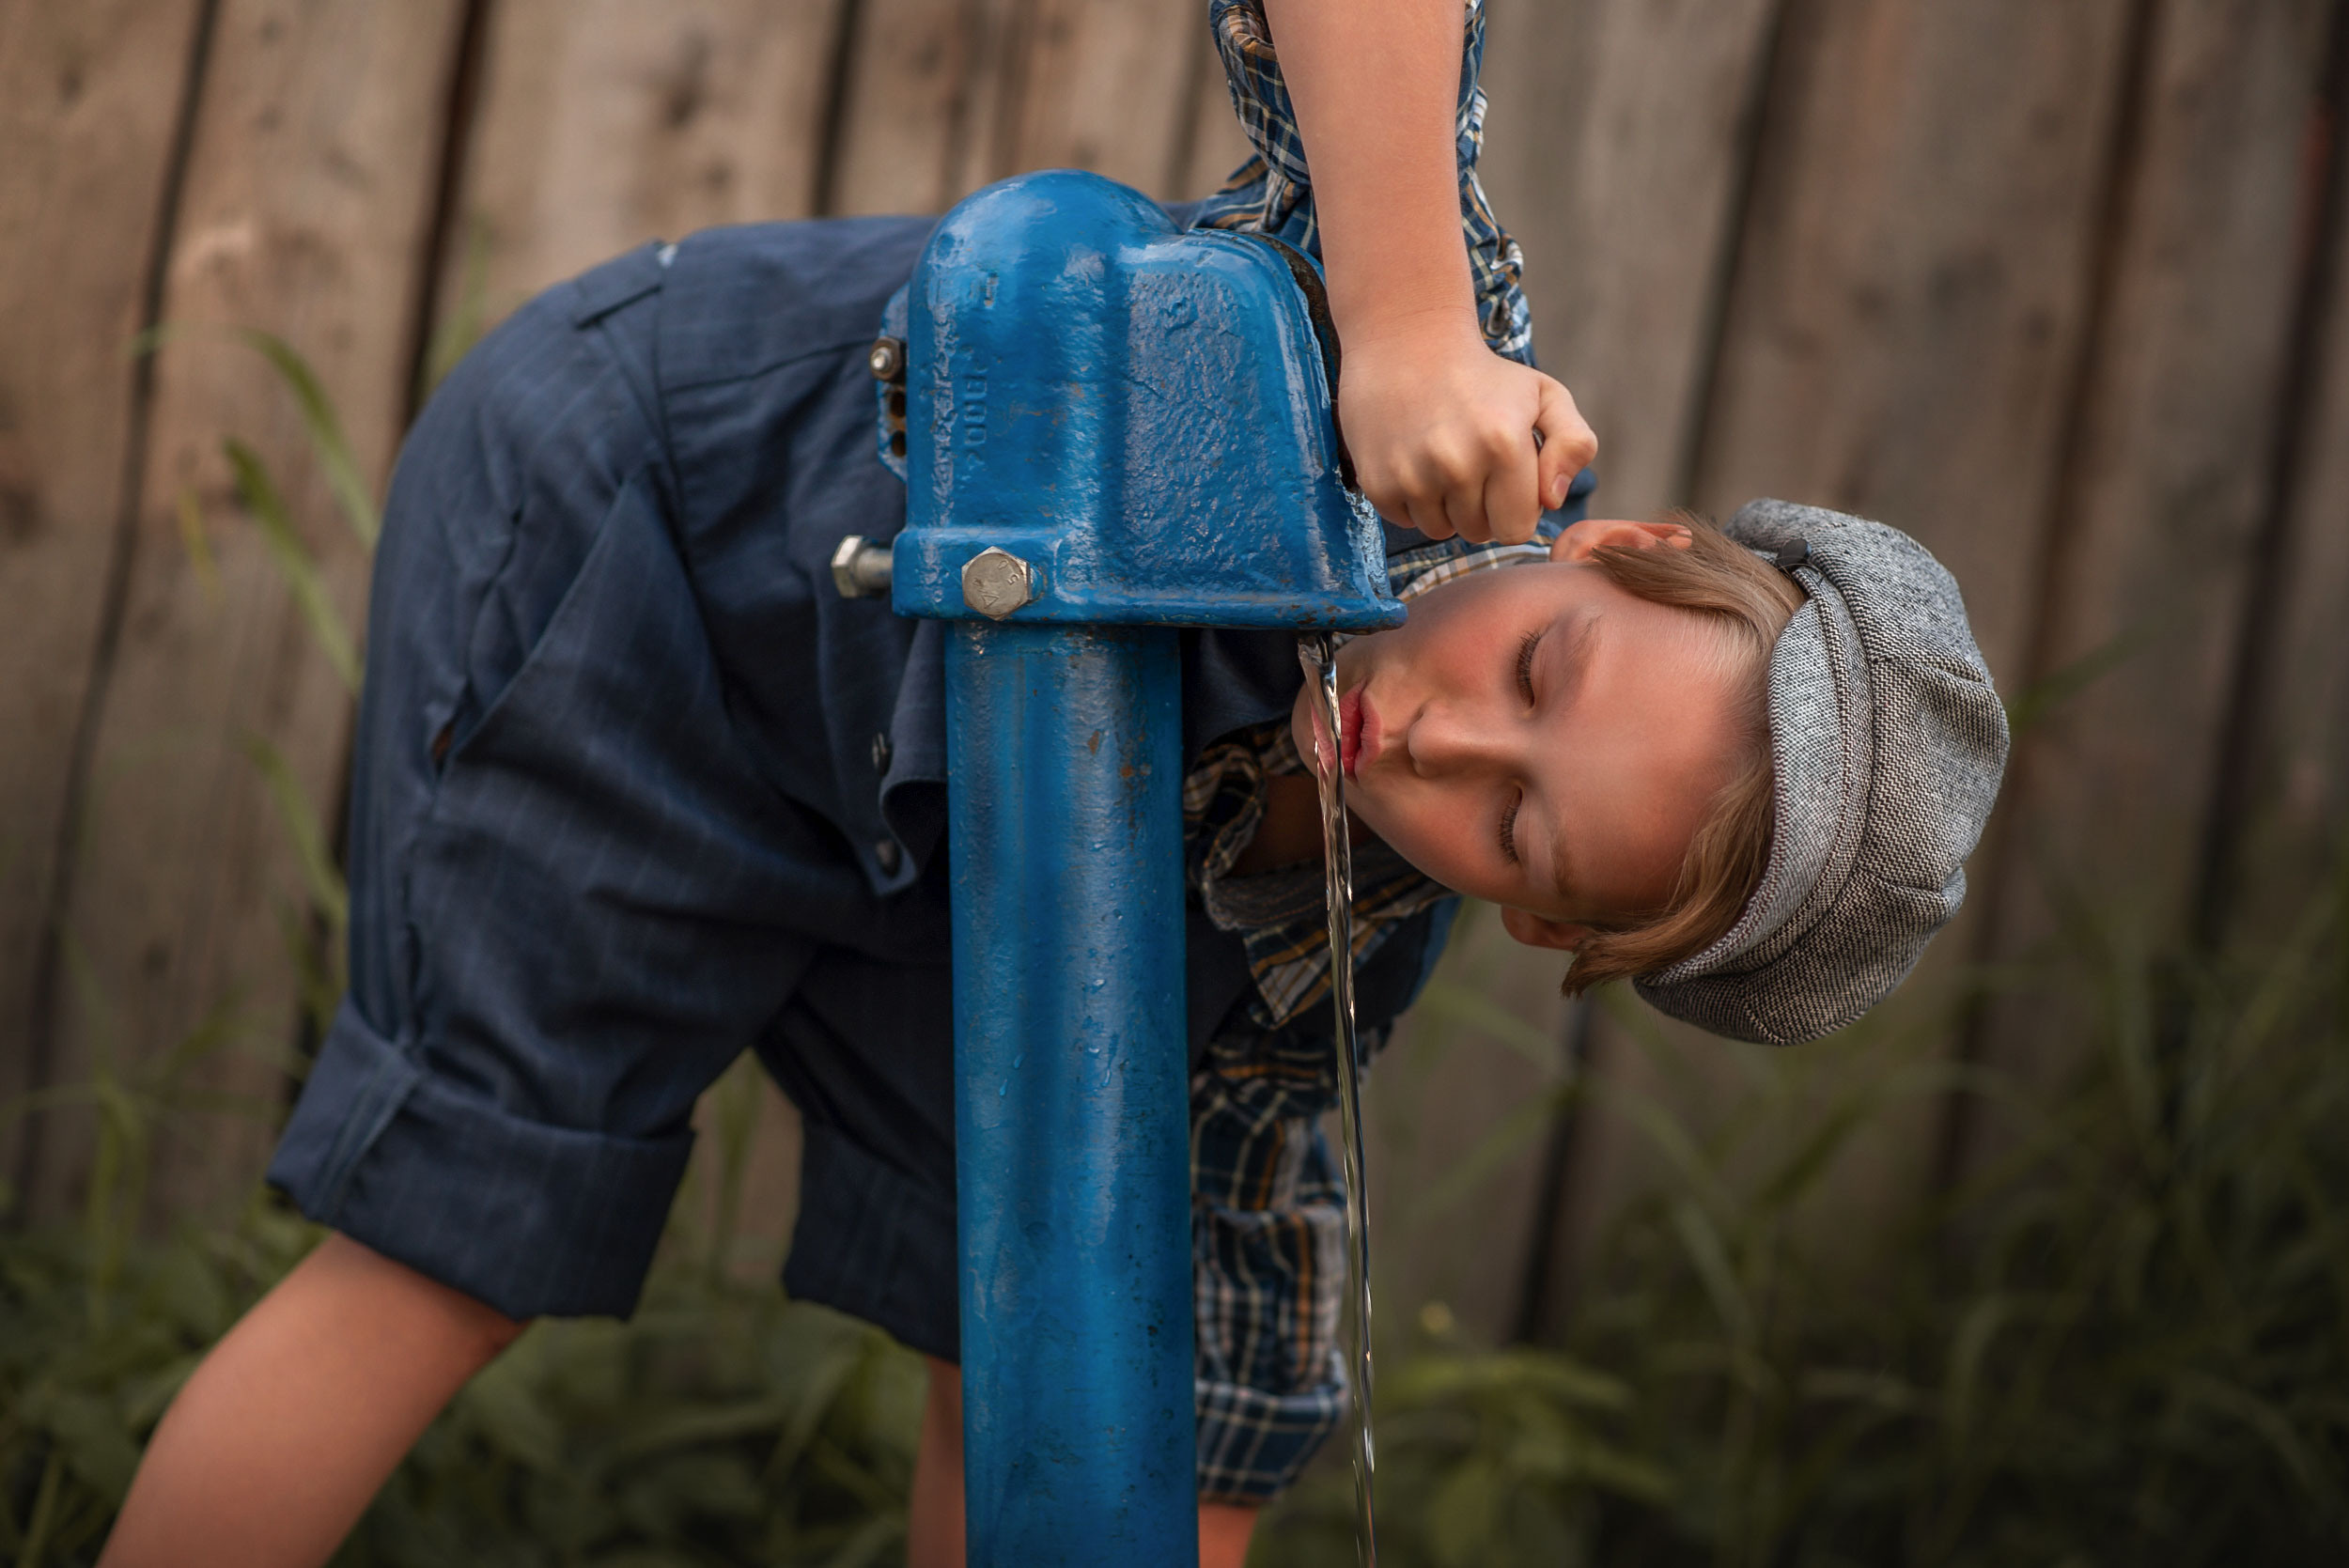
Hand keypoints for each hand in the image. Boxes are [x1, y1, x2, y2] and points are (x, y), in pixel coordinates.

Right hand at [1338, 315, 1596, 543]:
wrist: (1405, 342)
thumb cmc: (1484, 376)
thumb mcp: (1545, 395)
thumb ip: (1574, 445)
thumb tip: (1553, 499)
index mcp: (1504, 445)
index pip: (1518, 529)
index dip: (1517, 507)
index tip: (1507, 476)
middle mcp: (1456, 465)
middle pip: (1479, 533)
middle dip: (1482, 508)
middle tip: (1473, 460)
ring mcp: (1413, 476)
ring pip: (1440, 530)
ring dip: (1446, 505)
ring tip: (1443, 457)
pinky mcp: (1378, 483)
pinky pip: (1406, 520)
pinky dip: (1412, 498)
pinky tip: (1415, 458)